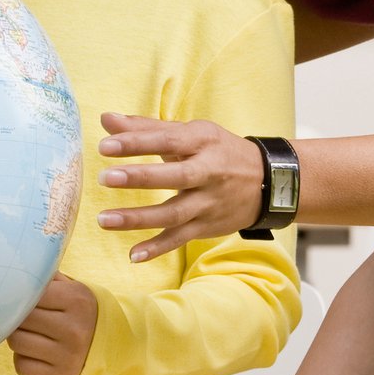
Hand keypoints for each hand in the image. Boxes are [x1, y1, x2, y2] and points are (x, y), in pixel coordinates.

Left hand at [8, 273, 97, 374]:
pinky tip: (37, 353)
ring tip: (32, 334)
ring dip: (18, 338)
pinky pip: (21, 366)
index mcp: (76, 300)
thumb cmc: (80, 311)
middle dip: (17, 317)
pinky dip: (23, 359)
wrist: (113, 344)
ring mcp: (69, 356)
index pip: (29, 294)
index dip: (21, 295)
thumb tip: (13, 269)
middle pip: (20, 319)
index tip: (23, 297)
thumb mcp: (72, 287)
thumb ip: (45, 277)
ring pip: (16, 343)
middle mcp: (74, 330)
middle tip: (25, 317)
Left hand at [93, 113, 269, 260]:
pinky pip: (181, 239)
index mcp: (203, 142)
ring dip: (138, 218)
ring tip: (103, 220)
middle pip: (175, 177)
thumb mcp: (189, 133)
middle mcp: (209, 172)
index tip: (105, 145)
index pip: (168, 139)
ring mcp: (209, 202)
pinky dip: (158, 248)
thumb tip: (105, 119)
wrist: (269, 182)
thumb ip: (145, 128)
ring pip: (174, 213)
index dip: (137, 142)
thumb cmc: (217, 151)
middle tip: (105, 177)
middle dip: (140, 178)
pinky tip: (133, 254)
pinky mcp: (208, 226)